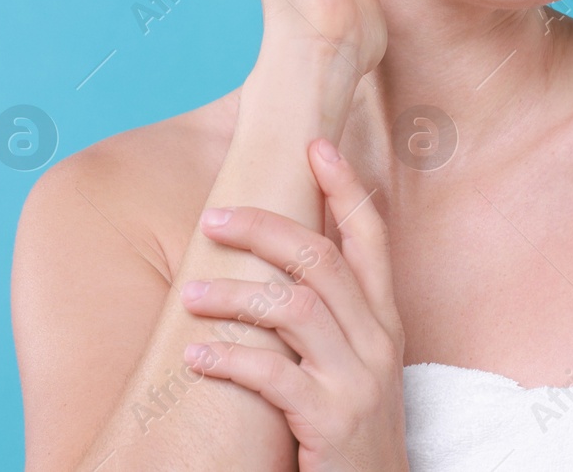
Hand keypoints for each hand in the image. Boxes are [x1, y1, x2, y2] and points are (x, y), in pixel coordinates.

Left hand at [180, 138, 409, 471]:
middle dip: (266, 228)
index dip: (346, 187)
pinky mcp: (330, 420)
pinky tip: (196, 355)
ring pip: (295, 308)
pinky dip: (230, 359)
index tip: (314, 145)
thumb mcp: (356, 364)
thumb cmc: (351, 428)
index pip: (372, 235)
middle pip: (322, 258)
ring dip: (234, 294)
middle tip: (213, 217)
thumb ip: (332, 317)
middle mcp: (378, 340)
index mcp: (384, 320)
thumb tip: (282, 267)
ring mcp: (358, 380)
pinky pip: (274, 375)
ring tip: (188, 294)